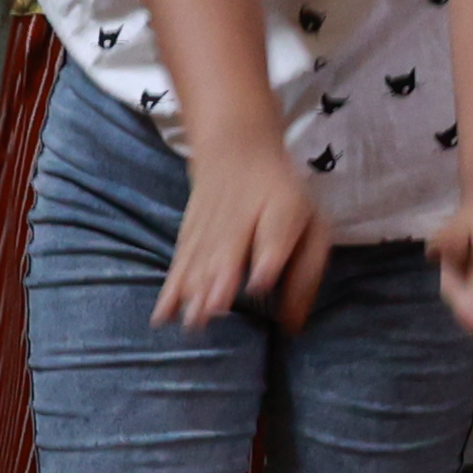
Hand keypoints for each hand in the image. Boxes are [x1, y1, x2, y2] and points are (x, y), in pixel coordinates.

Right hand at [154, 135, 333, 332]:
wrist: (234, 148)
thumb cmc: (280, 197)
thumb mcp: (309, 223)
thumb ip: (304, 271)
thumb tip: (293, 323)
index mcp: (280, 211)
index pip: (274, 233)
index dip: (268, 257)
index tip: (259, 283)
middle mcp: (241, 219)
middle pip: (230, 252)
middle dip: (222, 282)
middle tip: (213, 311)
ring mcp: (210, 226)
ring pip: (202, 258)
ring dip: (196, 289)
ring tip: (191, 320)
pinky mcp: (189, 235)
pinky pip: (181, 262)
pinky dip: (171, 288)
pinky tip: (163, 315)